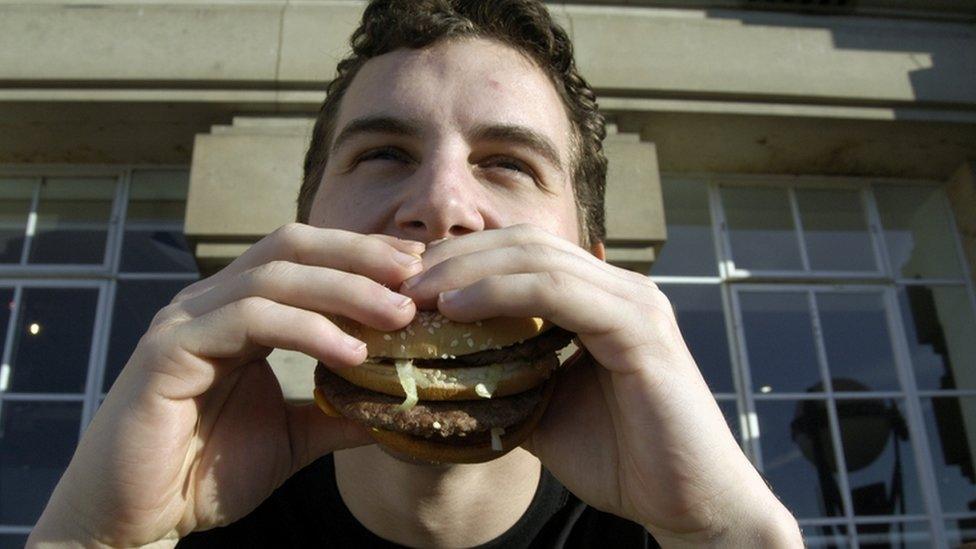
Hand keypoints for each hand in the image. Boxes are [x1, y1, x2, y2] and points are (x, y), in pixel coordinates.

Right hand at [29, 224, 422, 546]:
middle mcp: (210, 303)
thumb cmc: (205, 474)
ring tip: (399, 315)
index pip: (303, 256)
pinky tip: (352, 353)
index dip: (361, 253)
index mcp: (237, 311)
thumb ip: (340, 412)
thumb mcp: (294, 436)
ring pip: (274, 277)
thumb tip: (401, 402)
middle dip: (358, 255)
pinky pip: (247, 320)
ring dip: (345, 290)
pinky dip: (306, 329)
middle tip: (417, 272)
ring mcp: (186, 322)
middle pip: (290, 247)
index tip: (417, 264)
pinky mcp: (169, 351)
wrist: (135, 519)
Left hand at [400, 224, 800, 545]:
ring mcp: (635, 302)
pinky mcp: (641, 328)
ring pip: (538, 258)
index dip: (463, 261)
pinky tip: (456, 308)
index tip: (407, 287)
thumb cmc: (623, 461)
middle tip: (398, 283)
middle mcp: (621, 288)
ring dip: (467, 270)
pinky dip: (501, 292)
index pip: (523, 253)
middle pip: (524, 243)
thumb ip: (505, 379)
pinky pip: (559, 292)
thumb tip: (438, 376)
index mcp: (602, 300)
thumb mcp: (544, 411)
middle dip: (456, 257)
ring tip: (415, 294)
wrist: (690, 505)